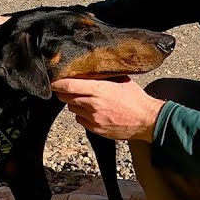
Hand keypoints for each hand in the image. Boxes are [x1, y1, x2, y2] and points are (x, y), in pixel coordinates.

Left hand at [50, 76, 164, 141]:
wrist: (147, 120)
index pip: (70, 85)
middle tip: (65, 89)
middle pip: (68, 98)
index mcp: (100, 89)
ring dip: (74, 104)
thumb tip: (91, 69)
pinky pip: (80, 120)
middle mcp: (94, 104)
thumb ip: (104, 76)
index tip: (53, 81)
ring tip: (84, 99)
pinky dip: (82, 115)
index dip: (58, 83)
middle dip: (64, 93)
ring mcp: (94, 118)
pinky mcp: (96, 129)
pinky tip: (92, 111)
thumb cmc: (136, 99)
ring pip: (73, 109)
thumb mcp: (121, 80)